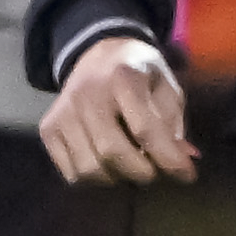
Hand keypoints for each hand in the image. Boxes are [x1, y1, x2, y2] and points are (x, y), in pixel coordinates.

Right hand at [41, 33, 195, 185]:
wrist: (97, 55)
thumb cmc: (139, 74)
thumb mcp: (166, 86)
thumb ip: (173, 122)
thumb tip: (183, 159)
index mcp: (122, 77)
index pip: (145, 129)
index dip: (168, 159)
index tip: (187, 175)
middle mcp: (87, 93)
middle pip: (112, 152)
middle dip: (143, 173)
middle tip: (156, 172)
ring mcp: (63, 112)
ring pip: (89, 168)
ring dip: (118, 178)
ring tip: (132, 168)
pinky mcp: (48, 128)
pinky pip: (71, 173)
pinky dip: (94, 180)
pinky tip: (108, 165)